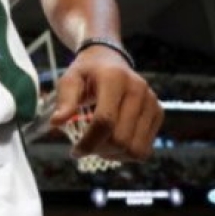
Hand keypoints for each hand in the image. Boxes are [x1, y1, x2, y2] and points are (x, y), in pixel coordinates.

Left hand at [48, 46, 162, 161]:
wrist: (109, 59)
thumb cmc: (86, 73)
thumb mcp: (70, 80)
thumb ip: (65, 100)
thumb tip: (56, 122)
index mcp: (115, 79)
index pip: (105, 121)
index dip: (89, 142)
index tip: (74, 151)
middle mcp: (138, 89)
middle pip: (121, 138)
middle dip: (100, 149)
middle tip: (86, 146)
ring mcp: (151, 101)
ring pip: (135, 149)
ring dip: (114, 155)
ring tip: (100, 146)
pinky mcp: (158, 112)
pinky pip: (145, 149)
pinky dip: (127, 154)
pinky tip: (113, 144)